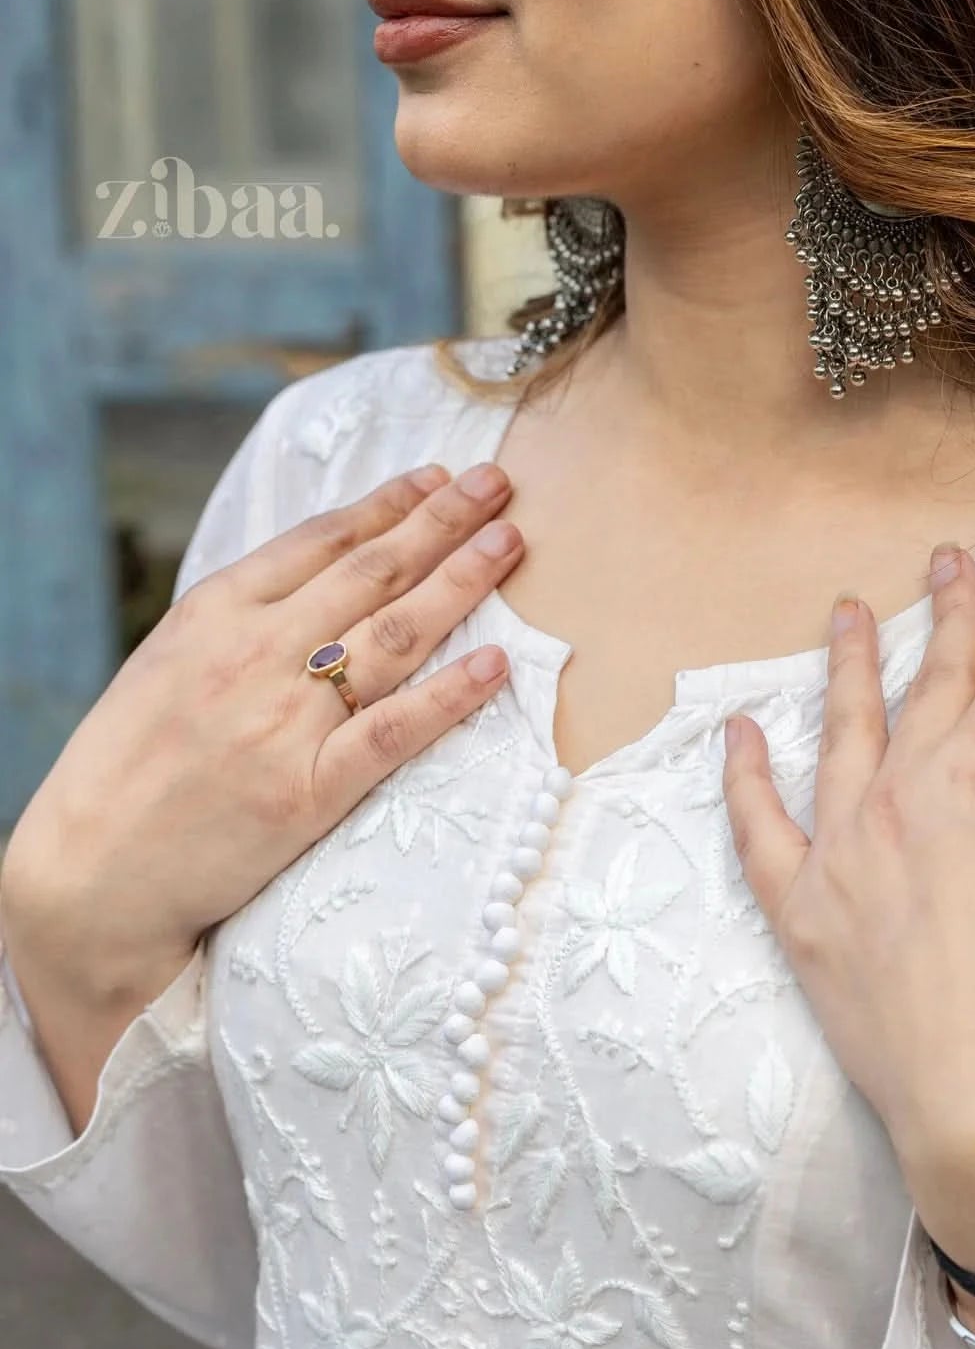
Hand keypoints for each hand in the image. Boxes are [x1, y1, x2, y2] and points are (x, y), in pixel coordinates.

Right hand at [0, 459, 523, 1003]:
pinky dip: (450, 695)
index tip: (438, 478)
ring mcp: (284, 722)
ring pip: (393, 635)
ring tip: (508, 543)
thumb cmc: (127, 768)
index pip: (320, 541)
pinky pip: (395, 732)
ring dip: (460, 582)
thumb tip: (316, 583)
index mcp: (213, 613)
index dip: (389, 505)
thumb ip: (238, 622)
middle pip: (370, 573)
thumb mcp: (168, 664)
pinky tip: (496, 664)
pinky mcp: (309, 792)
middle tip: (498, 486)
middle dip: (442, 522)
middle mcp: (254, 654)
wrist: (91, 869)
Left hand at [720, 543, 974, 1278]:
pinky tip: (737, 733)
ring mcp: (846, 845)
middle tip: (949, 560)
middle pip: (933, 684)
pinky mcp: (801, 906)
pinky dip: (743, 776)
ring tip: (845, 612)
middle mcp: (910, 791)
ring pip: (843, 731)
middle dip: (949, 616)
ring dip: (845, 666)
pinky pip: (759, 826)